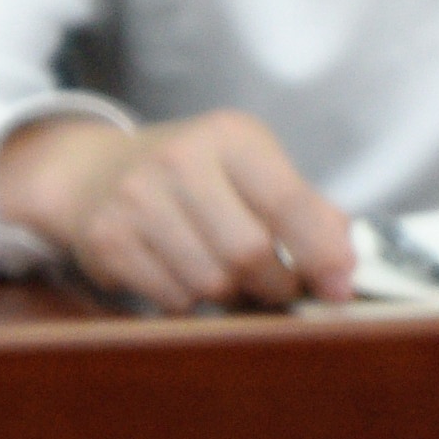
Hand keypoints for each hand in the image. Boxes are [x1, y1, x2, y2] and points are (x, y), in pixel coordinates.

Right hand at [0, 110, 356, 308]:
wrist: (94, 172)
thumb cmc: (194, 176)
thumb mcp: (251, 169)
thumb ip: (304, 208)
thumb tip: (344, 261)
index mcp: (230, 137)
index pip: (290, 203)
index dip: (323, 254)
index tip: (339, 287)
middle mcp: (179, 159)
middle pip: (249, 253)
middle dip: (276, 283)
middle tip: (279, 285)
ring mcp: (136, 198)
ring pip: (211, 282)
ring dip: (232, 295)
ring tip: (229, 276)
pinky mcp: (107, 238)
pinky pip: (172, 299)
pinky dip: (191, 302)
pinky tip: (185, 275)